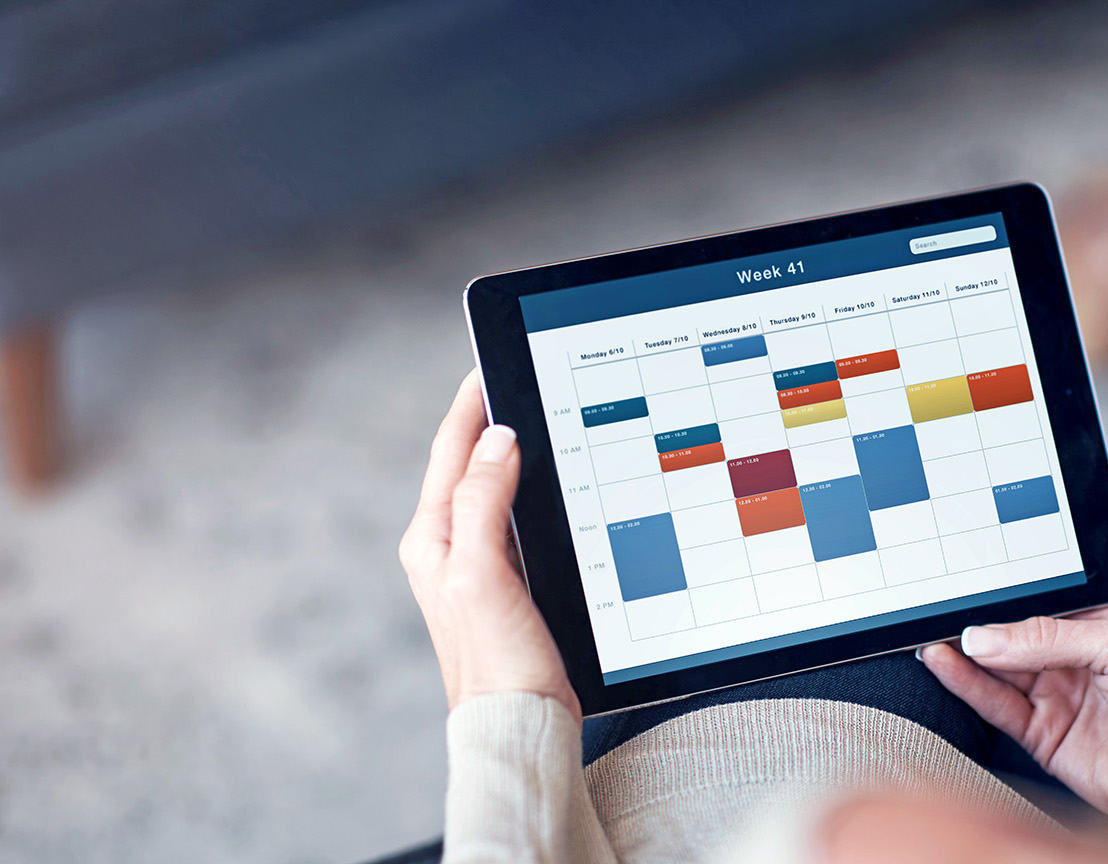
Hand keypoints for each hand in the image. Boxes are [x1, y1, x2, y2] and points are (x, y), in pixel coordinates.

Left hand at [398, 372, 579, 717]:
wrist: (520, 723)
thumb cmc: (498, 661)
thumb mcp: (483, 572)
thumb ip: (482, 501)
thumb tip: (498, 440)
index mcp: (432, 538)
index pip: (452, 449)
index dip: (471, 404)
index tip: (489, 364)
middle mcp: (447, 547)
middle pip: (468, 463)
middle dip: (489, 418)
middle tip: (516, 378)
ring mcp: (476, 565)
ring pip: (491, 488)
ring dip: (509, 452)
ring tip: (533, 415)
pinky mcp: (506, 583)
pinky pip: (513, 517)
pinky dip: (528, 490)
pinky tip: (550, 484)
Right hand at [920, 603, 1107, 841]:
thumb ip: (1050, 636)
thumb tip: (991, 635)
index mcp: (1099, 624)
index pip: (1040, 604)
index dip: (1006, 599)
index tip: (972, 593)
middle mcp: (1074, 658)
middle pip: (1012, 636)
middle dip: (980, 626)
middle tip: (945, 615)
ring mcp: (1057, 696)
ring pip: (998, 669)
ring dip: (964, 654)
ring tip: (935, 638)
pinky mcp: (1043, 734)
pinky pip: (996, 705)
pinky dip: (967, 685)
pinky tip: (947, 664)